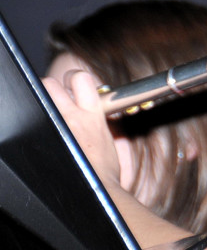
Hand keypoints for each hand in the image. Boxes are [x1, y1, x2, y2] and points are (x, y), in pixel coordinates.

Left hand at [42, 70, 121, 187]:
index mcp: (93, 114)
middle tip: (57, 100)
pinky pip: (33, 123)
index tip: (76, 88)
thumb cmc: (106, 170)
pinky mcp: (43, 143)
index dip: (75, 79)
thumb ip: (99, 118)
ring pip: (40, 100)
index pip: (81, 78)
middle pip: (51, 83)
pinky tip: (43, 133)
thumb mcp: (109, 137)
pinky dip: (36, 124)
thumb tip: (94, 109)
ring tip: (49, 114)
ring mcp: (55, 130)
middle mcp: (71, 118)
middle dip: (53, 88)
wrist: (96, 192)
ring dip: (44, 103)